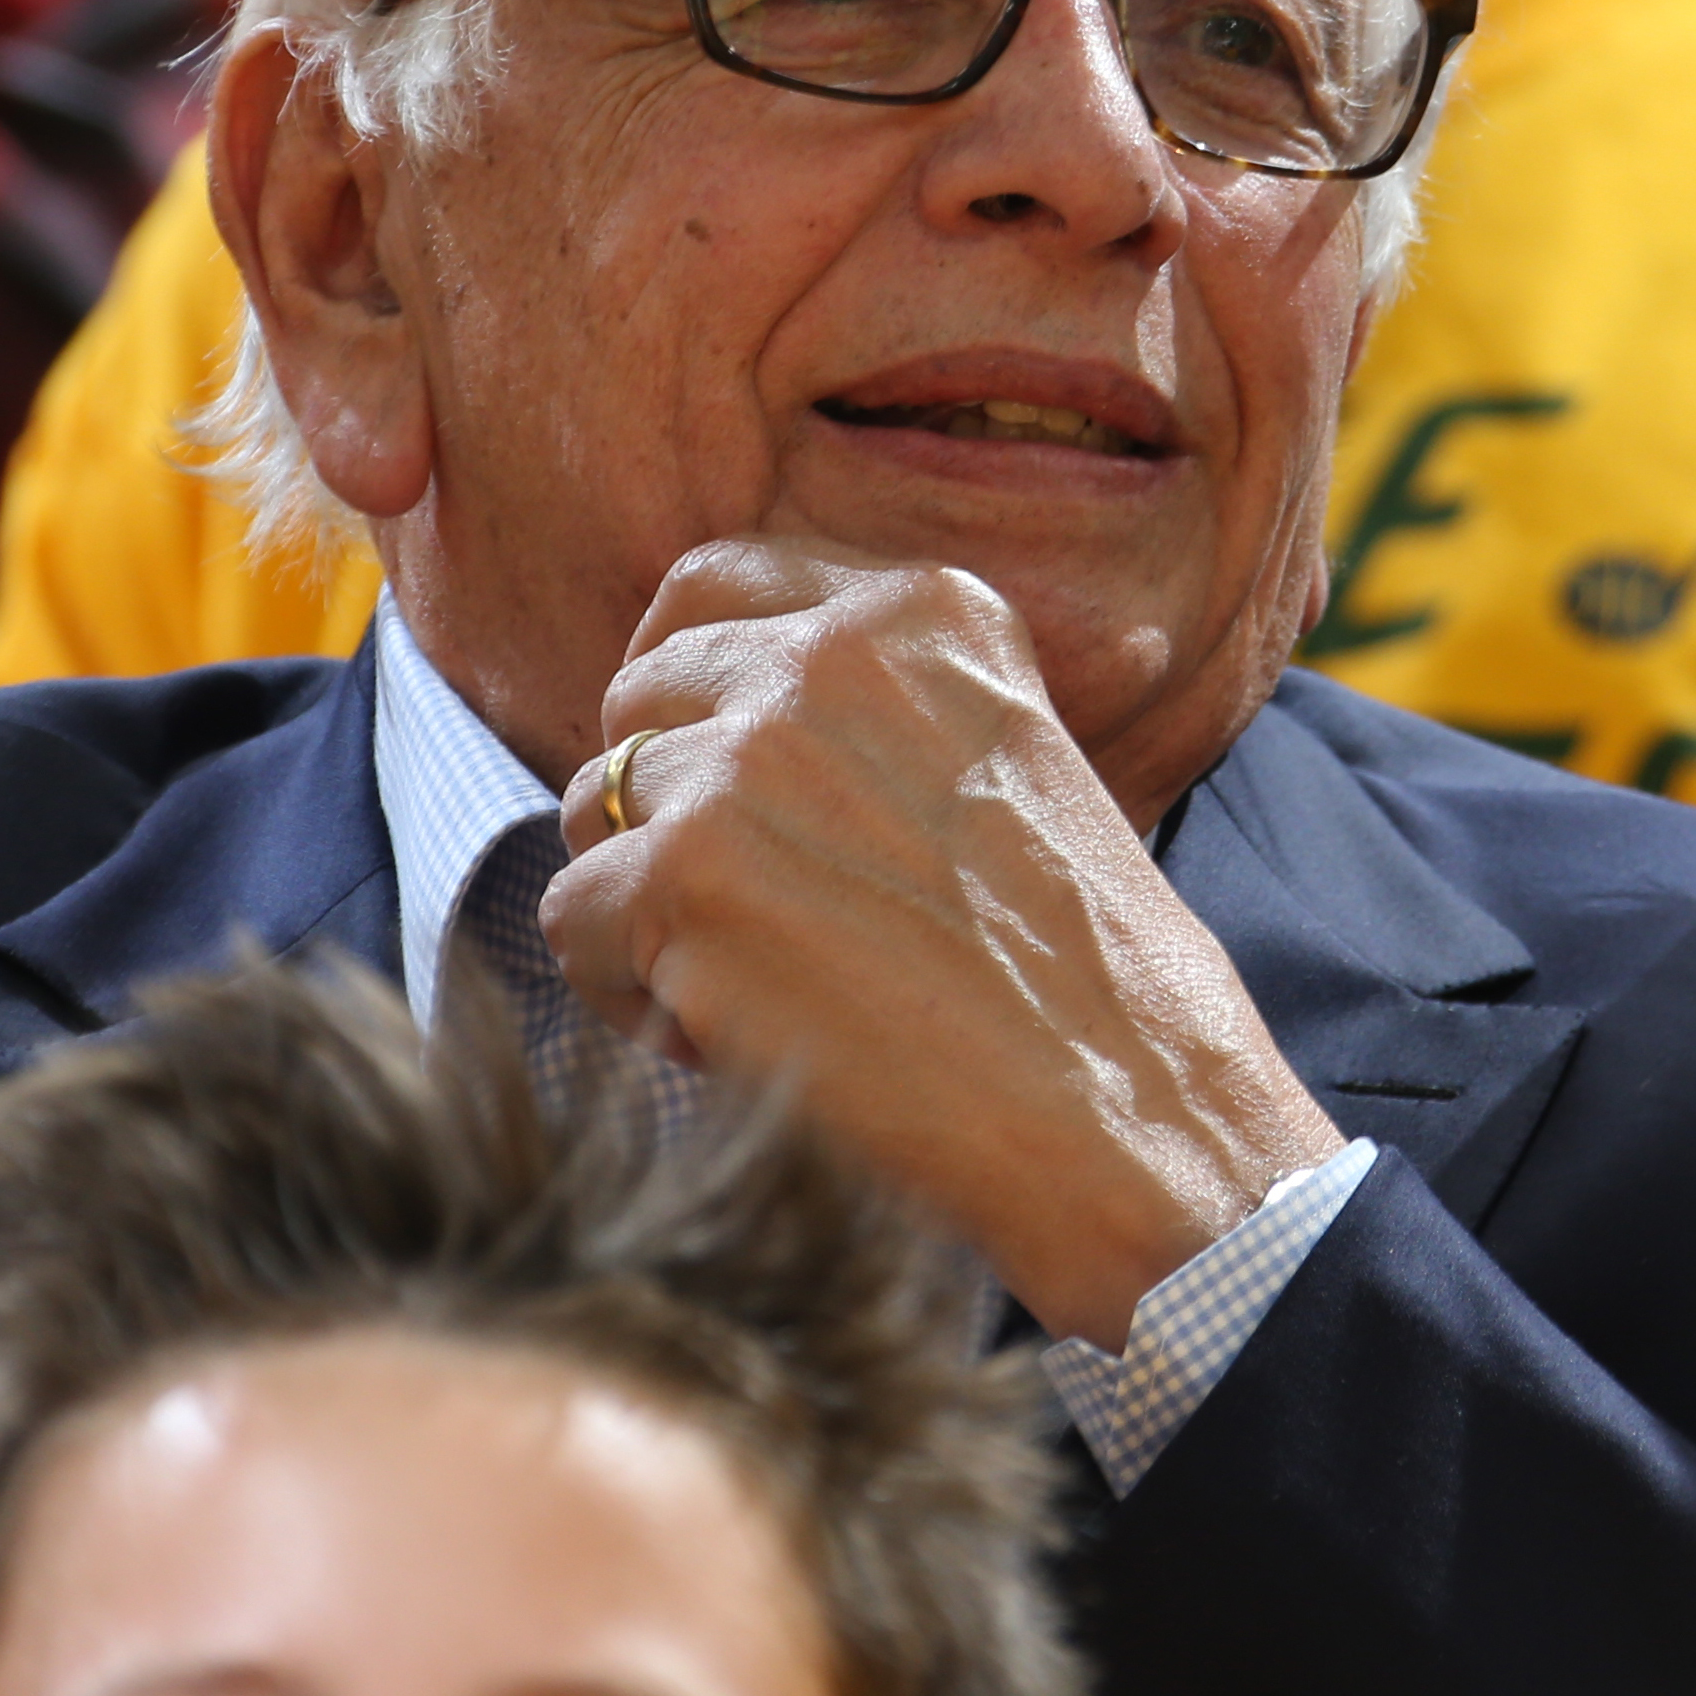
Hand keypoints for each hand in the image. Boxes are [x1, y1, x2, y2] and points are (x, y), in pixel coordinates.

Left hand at [541, 544, 1340, 1349]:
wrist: (1125, 1111)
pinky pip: (570, 917)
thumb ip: (873, 705)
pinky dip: (624, 994)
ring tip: (750, 988)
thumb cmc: (1078, 974)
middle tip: (744, 915)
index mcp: (923, 611)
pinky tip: (721, 1038)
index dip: (679, 684)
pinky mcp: (688, 875)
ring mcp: (751, 758)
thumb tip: (702, 714)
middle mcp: (830, 655)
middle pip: (637, 696)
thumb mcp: (1008, 754)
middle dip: (661, 806)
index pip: (710, 584)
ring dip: (643, 907)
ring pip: (594, 807)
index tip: (695, 761)